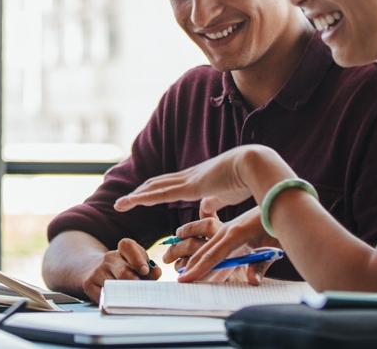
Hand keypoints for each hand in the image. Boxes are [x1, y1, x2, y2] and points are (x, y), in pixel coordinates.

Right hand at [81, 238, 161, 302]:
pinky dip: (113, 302)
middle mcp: (109, 257)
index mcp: (123, 249)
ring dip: (125, 296)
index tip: (145, 271)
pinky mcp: (88, 284)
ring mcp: (97, 270)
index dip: (137, 259)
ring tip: (132, 300)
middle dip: (135, 285)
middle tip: (142, 294)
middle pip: (124, 273)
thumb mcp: (138, 264)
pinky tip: (118, 302)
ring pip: (114, 287)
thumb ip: (150, 269)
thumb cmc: (125, 269)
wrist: (95, 269)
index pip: (127, 246)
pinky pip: (104, 297)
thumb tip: (156, 272)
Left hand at [113, 147, 268, 215]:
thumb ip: (214, 202)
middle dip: (139, 193)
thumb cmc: (248, 179)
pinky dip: (144, 197)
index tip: (141, 197)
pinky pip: (161, 193)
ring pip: (154, 188)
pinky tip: (132, 201)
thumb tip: (204, 211)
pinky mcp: (190, 186)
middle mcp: (189, 177)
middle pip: (157, 184)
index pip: (170, 185)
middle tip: (123, 202)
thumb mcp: (226, 195)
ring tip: (120, 204)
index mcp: (197, 179)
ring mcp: (188, 180)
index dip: (154, 191)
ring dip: (136, 196)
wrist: (256, 165)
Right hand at [174, 207, 277, 283]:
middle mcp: (226, 230)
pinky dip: (202, 251)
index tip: (184, 279)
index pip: (212, 256)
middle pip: (203, 251)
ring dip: (192, 258)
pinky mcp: (229, 228)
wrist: (276, 200)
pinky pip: (212, 242)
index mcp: (235, 234)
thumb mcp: (272, 245)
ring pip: (205, 246)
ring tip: (179, 267)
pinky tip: (196, 257)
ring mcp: (226, 228)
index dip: (198, 269)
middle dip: (189, 266)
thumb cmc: (276, 224)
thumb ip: (260, 265)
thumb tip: (252, 282)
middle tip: (178, 280)